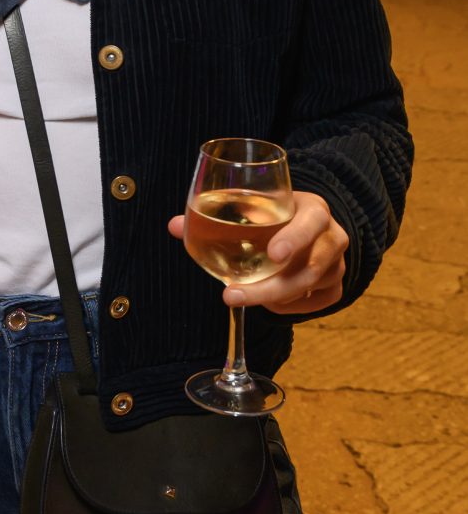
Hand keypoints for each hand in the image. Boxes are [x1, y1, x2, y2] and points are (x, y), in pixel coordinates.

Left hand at [168, 189, 347, 315]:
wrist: (310, 226)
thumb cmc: (275, 215)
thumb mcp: (253, 206)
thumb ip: (214, 214)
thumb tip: (175, 226)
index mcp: (313, 210)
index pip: (311, 223)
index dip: (295, 238)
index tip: (273, 254)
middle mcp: (333, 237)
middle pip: (310, 268)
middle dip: (270, 287)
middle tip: (232, 295)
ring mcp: (338, 264)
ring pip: (309, 289)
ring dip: (273, 298)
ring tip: (239, 295)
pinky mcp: (335, 287)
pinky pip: (315, 304)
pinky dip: (288, 307)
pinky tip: (268, 302)